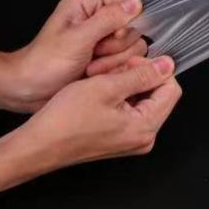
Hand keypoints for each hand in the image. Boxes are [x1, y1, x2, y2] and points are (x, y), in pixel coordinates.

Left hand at [0, 0, 147, 111]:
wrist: (29, 89)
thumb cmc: (44, 62)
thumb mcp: (77, 38)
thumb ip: (108, 19)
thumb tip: (135, 3)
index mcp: (88, 4)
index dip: (128, 15)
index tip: (113, 33)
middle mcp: (98, 18)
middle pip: (134, 23)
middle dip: (117, 44)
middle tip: (94, 52)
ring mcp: (104, 38)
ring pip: (134, 43)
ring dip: (115, 59)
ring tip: (91, 65)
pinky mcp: (108, 56)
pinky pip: (129, 59)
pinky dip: (114, 69)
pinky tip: (95, 72)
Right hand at [23, 56, 179, 164]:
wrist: (37, 145)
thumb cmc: (64, 121)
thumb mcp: (107, 87)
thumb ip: (142, 75)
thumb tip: (167, 65)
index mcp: (146, 127)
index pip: (171, 88)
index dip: (153, 70)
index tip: (130, 63)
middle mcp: (143, 137)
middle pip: (157, 94)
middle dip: (137, 76)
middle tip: (112, 72)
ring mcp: (132, 140)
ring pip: (143, 99)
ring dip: (126, 84)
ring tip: (102, 81)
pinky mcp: (120, 138)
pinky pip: (130, 109)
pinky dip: (118, 96)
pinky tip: (98, 92)